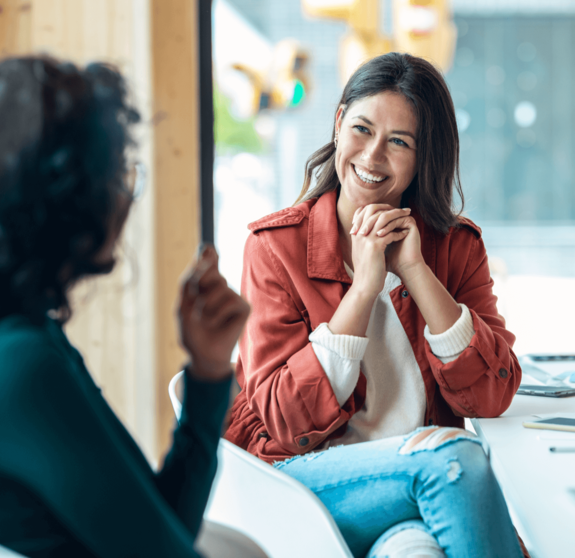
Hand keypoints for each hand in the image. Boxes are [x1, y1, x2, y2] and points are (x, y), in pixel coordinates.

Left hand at [177, 244, 249, 380]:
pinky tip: (216, 323)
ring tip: (205, 318)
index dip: (208, 252)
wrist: (202, 355)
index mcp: (203, 284)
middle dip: (200, 282)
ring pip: (220, 285)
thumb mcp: (183, 305)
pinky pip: (230, 300)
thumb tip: (201, 256)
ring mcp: (233, 295)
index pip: (208, 260)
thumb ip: (189, 280)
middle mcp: (220, 286)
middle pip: (211, 269)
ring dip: (206, 304)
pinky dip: (218, 313)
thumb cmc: (192, 331)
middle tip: (196, 301)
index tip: (206, 249)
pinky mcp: (244, 307)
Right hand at [349, 205, 410, 295]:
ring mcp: (365, 239)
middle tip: (403, 209)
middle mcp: (359, 234)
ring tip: (408, 217)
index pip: (363, 211)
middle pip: (373, 210)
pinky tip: (405, 234)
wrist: (364, 286)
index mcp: (355, 234)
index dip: (377, 207)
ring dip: (398, 216)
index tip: (390, 209)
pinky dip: (399, 232)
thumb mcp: (362, 251)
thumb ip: (365, 239)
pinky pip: (390, 233)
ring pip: (383, 219)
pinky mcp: (375, 246)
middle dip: (390, 208)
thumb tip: (376, 230)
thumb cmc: (366, 271)